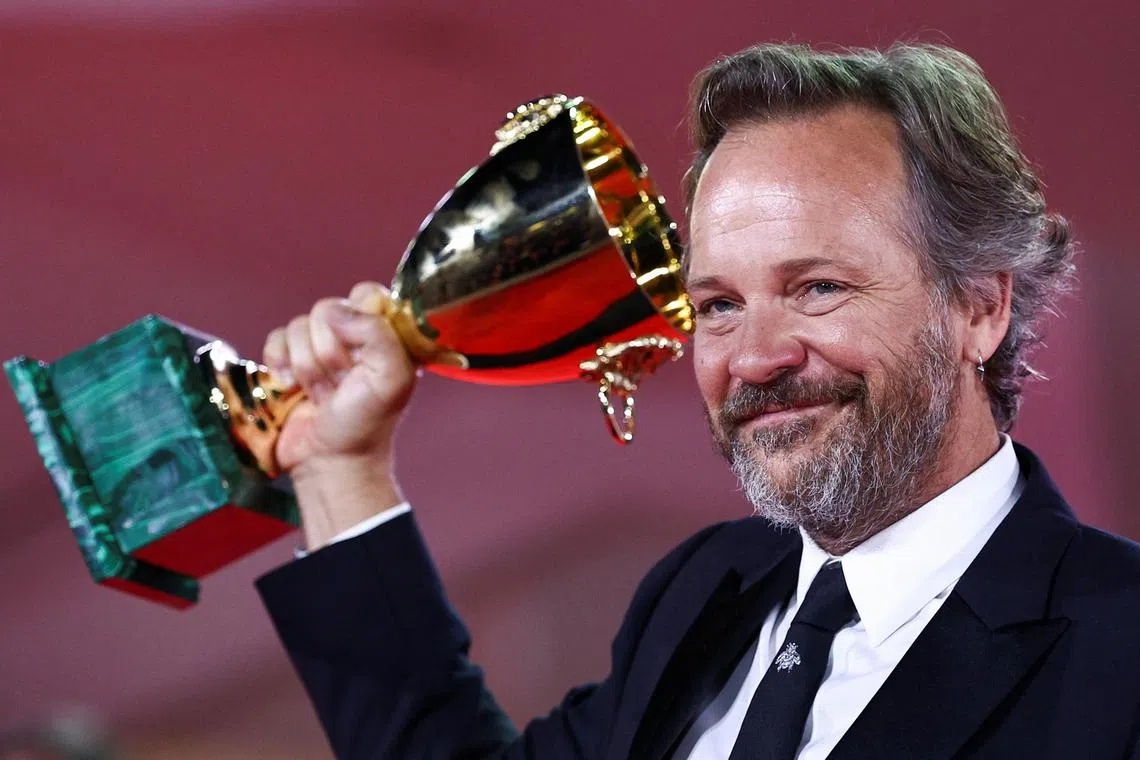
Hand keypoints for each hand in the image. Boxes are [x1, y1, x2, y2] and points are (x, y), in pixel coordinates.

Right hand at [263, 281, 416, 547]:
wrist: (330, 460)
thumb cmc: (366, 423)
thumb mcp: (391, 379)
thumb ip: (377, 333)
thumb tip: (337, 311)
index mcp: (385, 333)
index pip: (366, 294)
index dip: (356, 321)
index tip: (362, 355)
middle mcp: (353, 334)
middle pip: (325, 309)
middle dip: (330, 351)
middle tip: (342, 382)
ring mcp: (318, 346)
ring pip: (298, 325)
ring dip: (307, 365)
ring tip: (323, 391)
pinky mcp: (288, 359)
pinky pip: (275, 338)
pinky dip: (280, 364)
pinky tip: (294, 388)